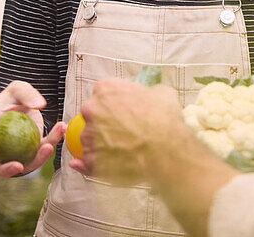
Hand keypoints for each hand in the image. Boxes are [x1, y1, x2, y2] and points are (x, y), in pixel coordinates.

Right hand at [0, 79, 64, 176]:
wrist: (26, 102)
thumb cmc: (17, 95)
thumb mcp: (19, 89)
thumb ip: (27, 94)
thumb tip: (39, 105)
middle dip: (5, 170)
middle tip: (19, 165)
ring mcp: (13, 153)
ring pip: (22, 165)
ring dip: (35, 160)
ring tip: (49, 146)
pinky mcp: (30, 151)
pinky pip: (40, 151)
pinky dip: (51, 143)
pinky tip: (61, 128)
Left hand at [68, 79, 186, 185]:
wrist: (165, 151)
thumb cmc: (164, 120)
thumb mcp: (162, 93)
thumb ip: (148, 93)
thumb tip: (150, 97)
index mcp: (106, 89)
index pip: (102, 94)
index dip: (113, 104)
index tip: (122, 111)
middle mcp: (92, 110)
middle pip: (92, 115)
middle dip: (104, 122)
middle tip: (123, 131)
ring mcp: (89, 136)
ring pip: (90, 139)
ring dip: (102, 144)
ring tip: (122, 150)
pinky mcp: (91, 160)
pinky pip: (88, 162)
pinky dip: (96, 164)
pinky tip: (109, 164)